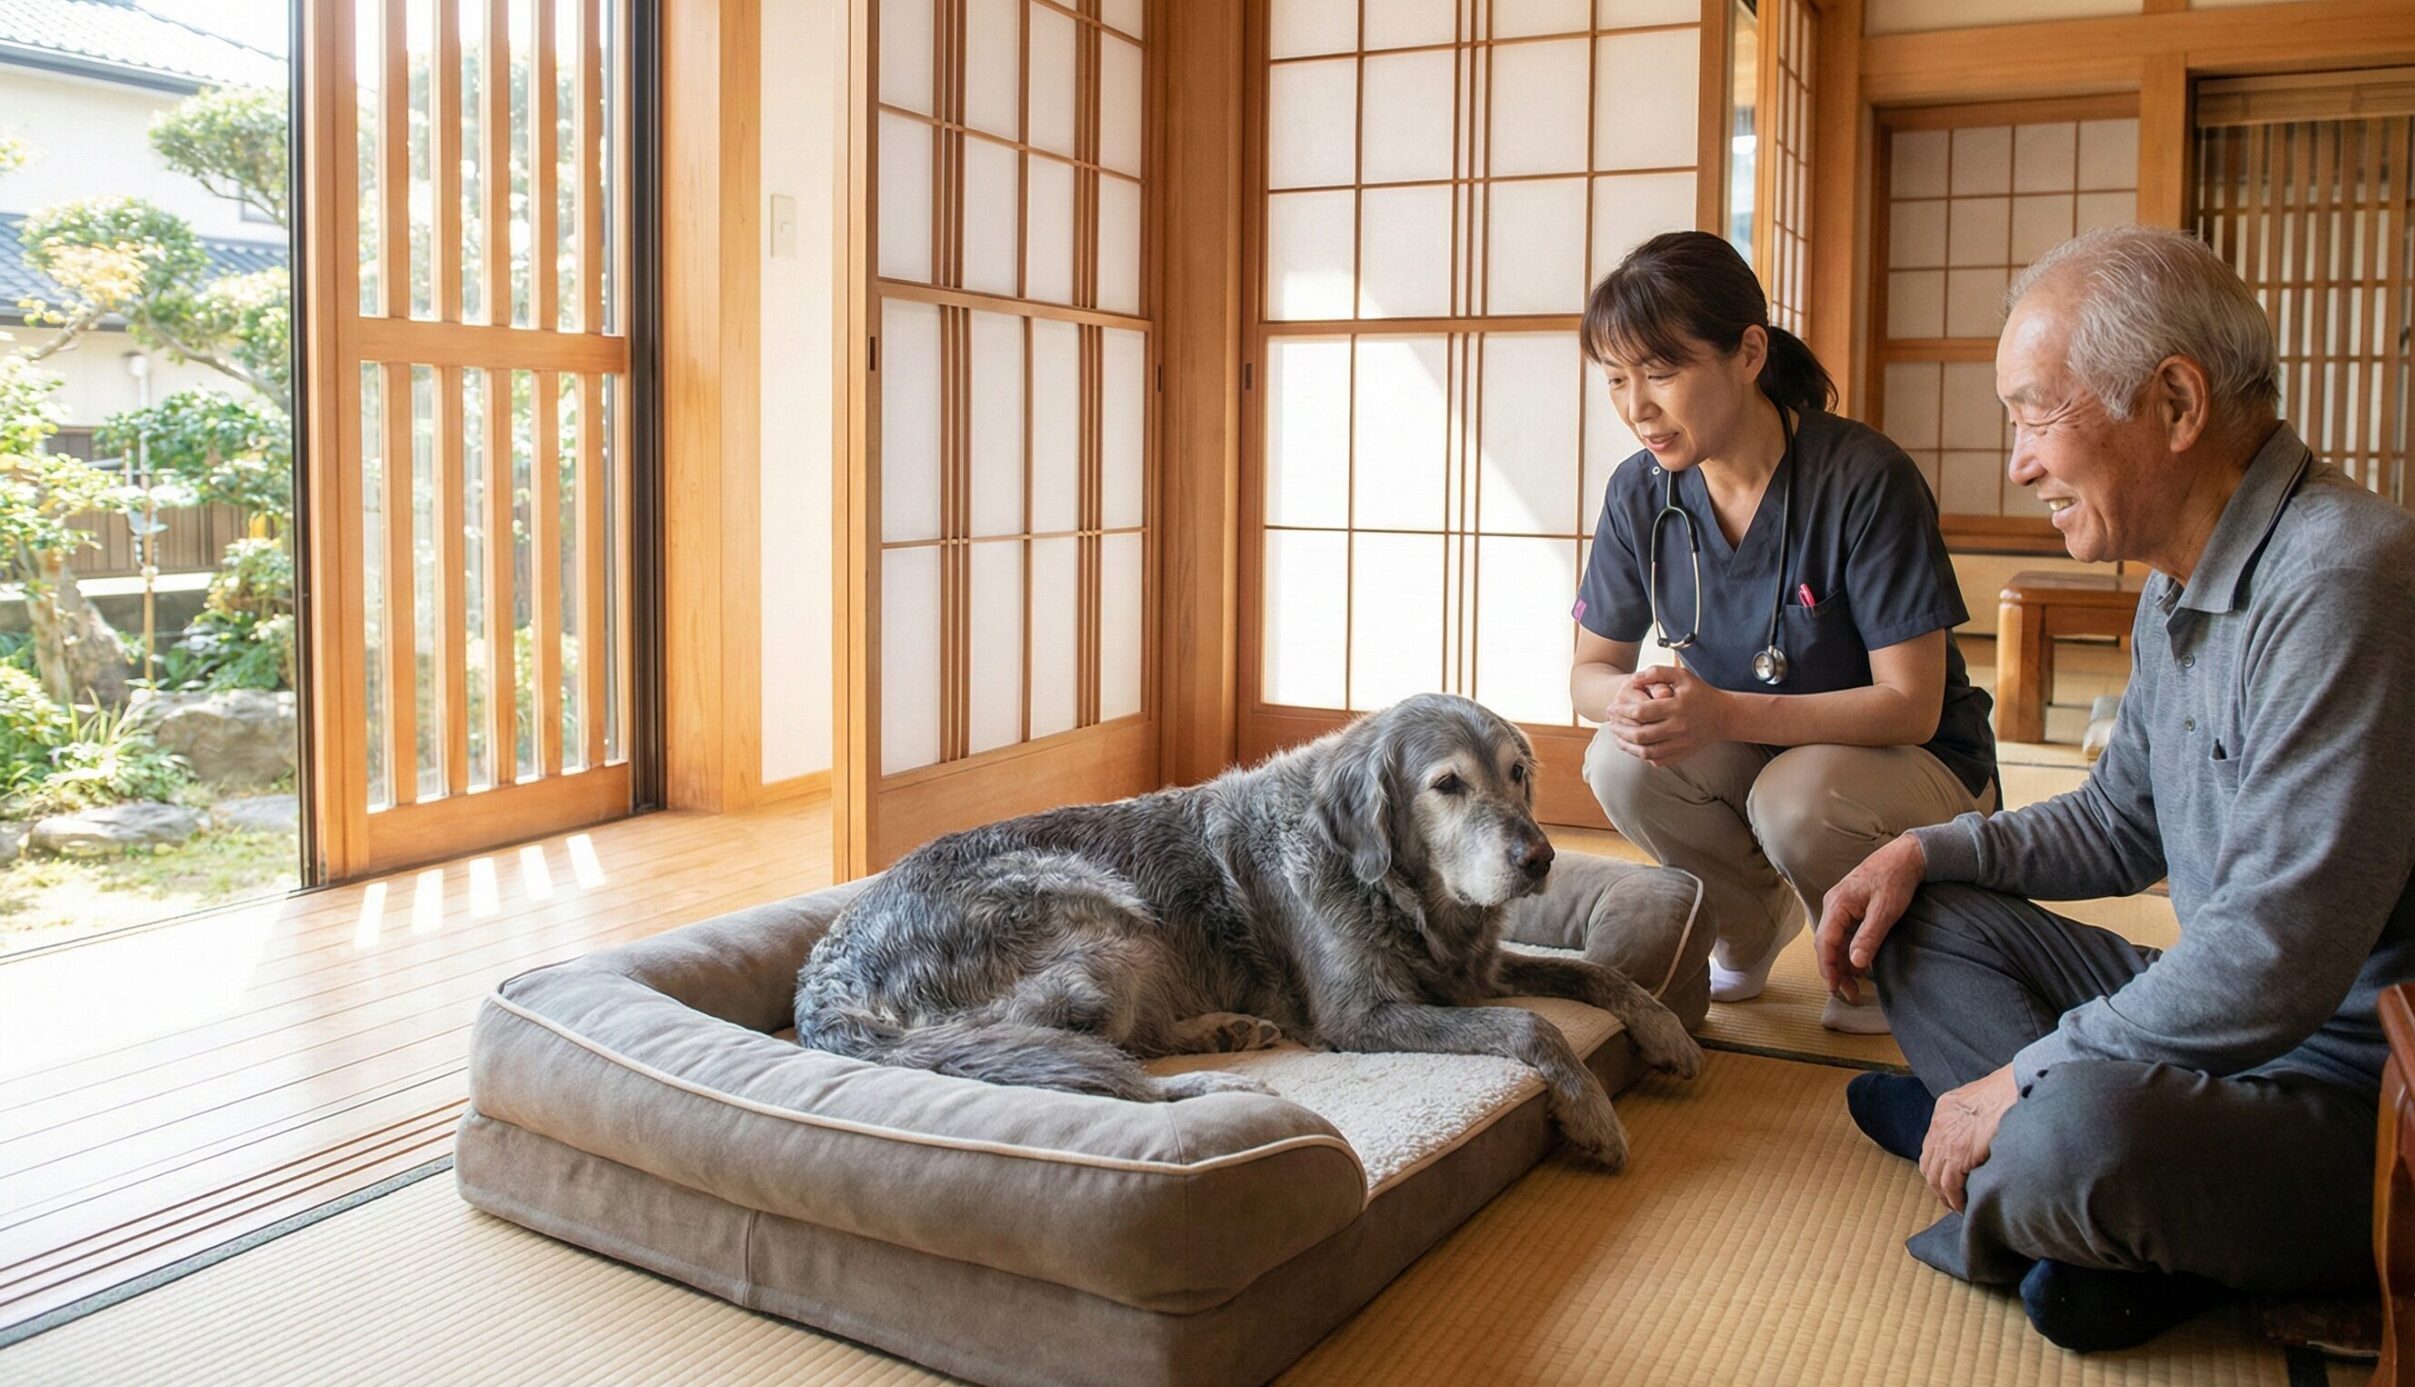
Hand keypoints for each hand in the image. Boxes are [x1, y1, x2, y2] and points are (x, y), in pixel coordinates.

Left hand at [1607, 665, 1727, 766]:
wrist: (1724, 716)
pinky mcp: (1682, 754)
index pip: (1641, 712)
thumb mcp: (1681, 675)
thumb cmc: (1700, 693)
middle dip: (1620, 729)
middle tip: (1610, 723)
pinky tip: (1634, 747)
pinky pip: (1657, 760)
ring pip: (1646, 751)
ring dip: (1627, 745)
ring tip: (1617, 737)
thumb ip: (1657, 673)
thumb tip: (1634, 679)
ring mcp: (1680, 743)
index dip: (1622, 711)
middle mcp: (1678, 727)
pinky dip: (1642, 755)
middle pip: (1640, 734)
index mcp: (1676, 706)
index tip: (1612, 708)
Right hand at [1814, 835, 1925, 999]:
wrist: (1905, 856)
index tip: (1835, 988)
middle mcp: (1833, 906)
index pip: (1824, 942)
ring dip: (1842, 963)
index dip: (1828, 968)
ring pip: (1835, 941)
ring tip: (1855, 985)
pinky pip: (1844, 935)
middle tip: (1849, 993)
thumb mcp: (1884, 911)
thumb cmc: (1894, 879)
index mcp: (1837, 905)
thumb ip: (1868, 937)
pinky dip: (1849, 952)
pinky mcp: (1850, 908)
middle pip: (1826, 944)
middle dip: (1835, 971)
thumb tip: (1855, 963)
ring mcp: (1841, 907)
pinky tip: (1860, 964)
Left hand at [1920, 1065, 2017, 1212]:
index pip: (1932, 1145)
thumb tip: (1980, 1135)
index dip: (1938, 1165)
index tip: (1947, 1180)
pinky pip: (1950, 1183)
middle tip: (1950, 1198)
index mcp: (1944, 1110)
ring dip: (1945, 1195)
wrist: (2017, 1086)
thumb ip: (1973, 1117)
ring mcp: (1948, 1139)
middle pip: (1929, 1163)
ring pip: (1936, 1177)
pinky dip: (1955, 1198)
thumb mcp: (1982, 1100)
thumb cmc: (2010, 1091)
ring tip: (1957, 1206)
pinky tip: (1963, 1206)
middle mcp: (1940, 1125)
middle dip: (1937, 1184)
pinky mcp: (1960, 1153)